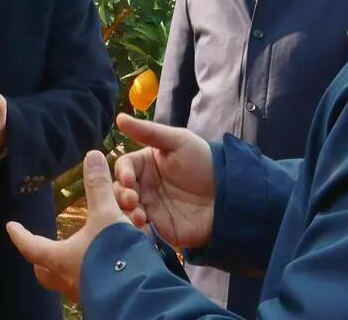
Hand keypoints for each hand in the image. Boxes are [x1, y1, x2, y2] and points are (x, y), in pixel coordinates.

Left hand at [6, 149, 127, 301]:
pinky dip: (92, 267)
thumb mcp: (107, 215)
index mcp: (59, 259)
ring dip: (69, 261)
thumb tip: (92, 156)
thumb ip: (99, 187)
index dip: (20, 235)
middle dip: (42, 256)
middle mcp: (68, 278)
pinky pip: (89, 281)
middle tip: (40, 243)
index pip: (31, 246)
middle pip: (44, 270)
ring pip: (67, 276)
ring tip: (77, 247)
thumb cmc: (114, 255)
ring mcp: (85, 290)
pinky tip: (103, 258)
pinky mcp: (103, 295)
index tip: (10, 226)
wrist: (141, 293)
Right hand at [112, 112, 215, 249]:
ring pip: (125, 211)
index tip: (129, 180)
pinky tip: (143, 228)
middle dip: (121, 195)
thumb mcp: (178, 141)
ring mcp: (150, 207)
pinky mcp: (158, 227)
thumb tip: (119, 117)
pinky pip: (139, 229)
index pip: (124, 167)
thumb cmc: (203, 162)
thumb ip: (148, 132)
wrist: (228, 194)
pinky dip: (135, 229)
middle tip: (133, 201)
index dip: (123, 173)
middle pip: (120, 190)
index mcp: (146, 164)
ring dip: (126, 213)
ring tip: (139, 217)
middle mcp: (144, 185)